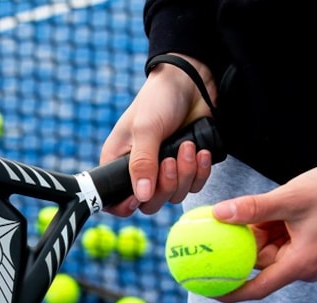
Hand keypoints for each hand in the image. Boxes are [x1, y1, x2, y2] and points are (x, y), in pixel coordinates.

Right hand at [100, 54, 216, 216]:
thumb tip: (141, 196)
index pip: (114, 200)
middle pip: (150, 203)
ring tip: (187, 146)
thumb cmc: (159, 99)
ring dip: (185, 174)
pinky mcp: (187, 167)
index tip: (140, 196)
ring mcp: (164, 170)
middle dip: (165, 185)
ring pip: (174, 195)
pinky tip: (201, 152)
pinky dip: (200, 172)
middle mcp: (140, 170)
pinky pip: (194, 186)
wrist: (191, 82)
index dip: (125, 205)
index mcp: (118, 162)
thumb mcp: (146, 129)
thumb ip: (142, 163)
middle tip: (170, 160)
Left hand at [211, 162, 316, 301]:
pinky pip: (276, 239)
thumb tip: (218, 214)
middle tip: (207, 237)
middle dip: (236, 249)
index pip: (257, 288)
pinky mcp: (307, 244)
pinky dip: (263, 226)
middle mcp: (303, 266)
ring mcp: (306, 256)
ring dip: (252, 232)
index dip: (229, 291)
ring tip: (235, 214)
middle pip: (258, 264)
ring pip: (266, 249)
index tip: (204, 288)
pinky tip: (250, 212)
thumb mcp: (290, 197)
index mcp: (301, 264)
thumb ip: (253, 208)